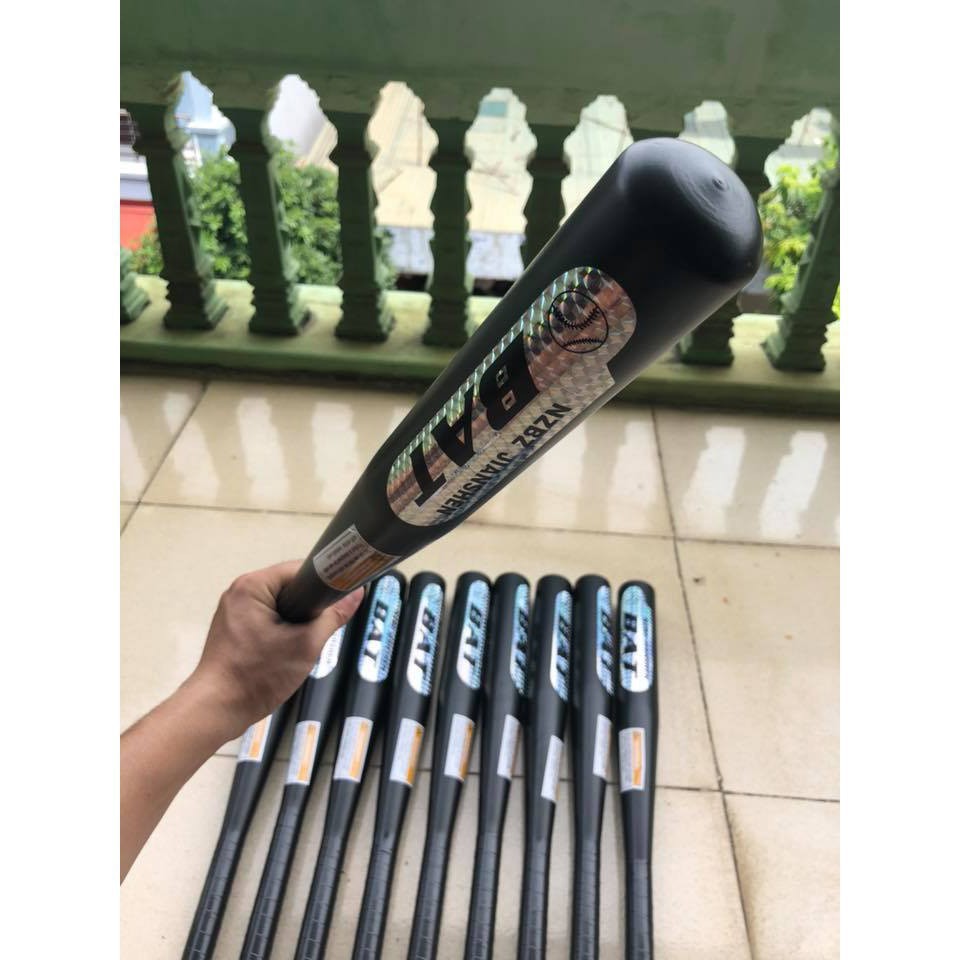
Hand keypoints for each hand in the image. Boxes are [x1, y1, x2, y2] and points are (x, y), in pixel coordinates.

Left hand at [185, 561, 363, 740]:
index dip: (324, 584)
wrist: (217, 709)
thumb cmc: (256, 676)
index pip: (300, 570)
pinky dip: (281, 629)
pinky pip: (266, 617)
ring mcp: (233, 609)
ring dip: (296, 620)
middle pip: (289, 586)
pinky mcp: (232, 627)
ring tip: (304, 643)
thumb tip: (356, 593)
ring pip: (279, 604)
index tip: (340, 601)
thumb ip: (333, 616)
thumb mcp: (305, 645)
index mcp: (252, 586)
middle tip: (321, 629)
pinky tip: (287, 649)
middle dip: (309, 607)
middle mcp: (239, 591)